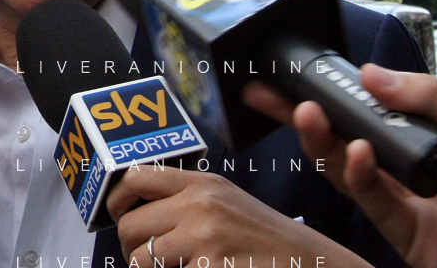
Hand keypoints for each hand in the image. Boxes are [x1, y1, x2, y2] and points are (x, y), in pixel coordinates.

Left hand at [105, 165, 371, 266]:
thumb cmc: (270, 245)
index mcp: (204, 183)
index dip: (118, 201)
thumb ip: (188, 203)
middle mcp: (201, 204)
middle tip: (150, 261)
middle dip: (132, 250)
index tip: (119, 219)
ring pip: (141, 260)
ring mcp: (205, 237)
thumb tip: (134, 213)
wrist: (318, 267)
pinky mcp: (210, 267)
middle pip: (130, 225)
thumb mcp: (230, 207)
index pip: (136, 177)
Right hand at [244, 65, 436, 267]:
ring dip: (324, 141)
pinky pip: (373, 204)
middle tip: (269, 93)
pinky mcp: (414, 241)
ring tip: (307, 115)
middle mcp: (425, 167)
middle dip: (311, 114)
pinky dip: (357, 177)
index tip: (302, 73)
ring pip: (352, 170)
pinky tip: (356, 154)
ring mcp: (417, 205)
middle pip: (354, 136)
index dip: (340, 89)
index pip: (380, 105)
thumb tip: (373, 75)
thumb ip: (430, 99)